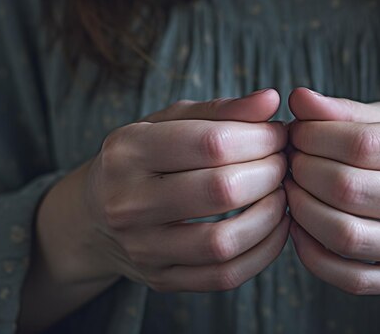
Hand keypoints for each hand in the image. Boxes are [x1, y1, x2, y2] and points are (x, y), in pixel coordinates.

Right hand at [21, 89, 290, 331]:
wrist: (95, 215)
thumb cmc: (145, 158)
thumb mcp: (170, 122)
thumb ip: (221, 110)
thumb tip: (270, 100)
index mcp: (128, 151)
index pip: (212, 143)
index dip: (260, 138)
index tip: (278, 135)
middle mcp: (128, 202)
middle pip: (221, 191)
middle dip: (270, 174)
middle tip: (283, 164)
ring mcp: (142, 248)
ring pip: (224, 241)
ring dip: (271, 216)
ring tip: (282, 194)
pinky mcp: (161, 279)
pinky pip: (226, 275)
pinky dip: (264, 251)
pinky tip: (276, 227)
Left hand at [285, 88, 379, 313]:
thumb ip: (349, 112)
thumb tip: (299, 99)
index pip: (362, 143)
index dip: (315, 136)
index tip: (297, 132)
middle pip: (348, 189)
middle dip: (303, 171)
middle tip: (290, 161)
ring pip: (345, 235)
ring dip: (302, 211)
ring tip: (292, 190)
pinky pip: (350, 279)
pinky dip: (313, 256)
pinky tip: (299, 229)